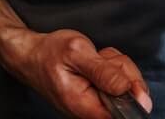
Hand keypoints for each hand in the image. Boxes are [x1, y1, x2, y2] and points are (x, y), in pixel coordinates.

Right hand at [4, 28, 151, 117]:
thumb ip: (103, 71)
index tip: (122, 71)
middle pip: (128, 95)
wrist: (32, 55)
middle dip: (122, 68)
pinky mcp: (97, 96)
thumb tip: (128, 89)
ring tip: (95, 57)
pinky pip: (116, 80)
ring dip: (115, 64)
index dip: (132, 91)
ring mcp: (95, 103)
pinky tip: (96, 60)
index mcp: (86, 106)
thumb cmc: (50, 53)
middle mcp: (91, 111)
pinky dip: (110, 65)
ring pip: (124, 84)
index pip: (123, 112)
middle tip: (101, 56)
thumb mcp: (77, 53)